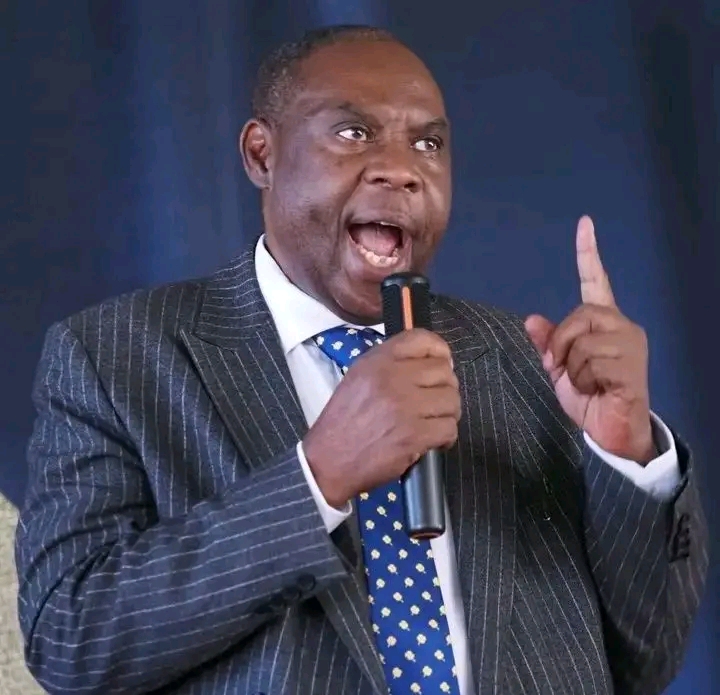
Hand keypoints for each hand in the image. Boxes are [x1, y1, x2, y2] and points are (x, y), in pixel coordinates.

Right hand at [303, 329, 460, 507]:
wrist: (328, 460)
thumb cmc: (343, 421)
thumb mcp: (357, 378)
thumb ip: (389, 364)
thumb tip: (430, 362)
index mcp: (377, 362)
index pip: (422, 340)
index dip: (440, 350)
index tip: (442, 363)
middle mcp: (392, 379)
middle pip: (444, 371)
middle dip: (445, 388)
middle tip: (435, 402)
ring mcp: (404, 407)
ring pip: (451, 400)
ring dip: (447, 414)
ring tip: (433, 423)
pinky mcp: (414, 435)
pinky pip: (449, 428)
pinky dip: (446, 437)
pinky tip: (433, 441)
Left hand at [524, 216, 654, 462]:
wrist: (613, 430)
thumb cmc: (590, 397)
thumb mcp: (559, 369)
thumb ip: (548, 344)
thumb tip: (530, 319)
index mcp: (603, 323)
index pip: (595, 281)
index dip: (588, 254)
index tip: (584, 224)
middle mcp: (621, 325)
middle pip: (578, 315)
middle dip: (562, 344)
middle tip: (569, 369)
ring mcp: (629, 343)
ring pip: (581, 340)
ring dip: (572, 367)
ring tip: (588, 382)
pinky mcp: (631, 363)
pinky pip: (590, 362)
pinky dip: (584, 380)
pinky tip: (599, 389)